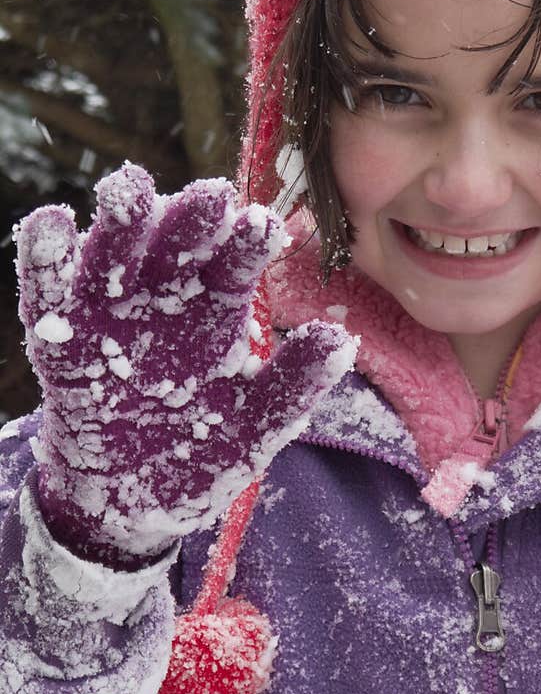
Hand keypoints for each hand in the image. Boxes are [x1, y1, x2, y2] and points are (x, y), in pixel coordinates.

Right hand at [15, 163, 354, 560]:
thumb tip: (341, 341)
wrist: (131, 505)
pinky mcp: (61, 338)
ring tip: (127, 188)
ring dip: (120, 221)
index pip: (235, 266)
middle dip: (192, 221)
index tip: (265, 226)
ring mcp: (111, 313)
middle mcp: (165, 299)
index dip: (248, 244)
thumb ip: (291, 385)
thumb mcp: (253, 427)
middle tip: (208, 198)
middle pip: (178, 247)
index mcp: (216, 310)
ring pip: (114, 255)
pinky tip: (52, 223)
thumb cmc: (200, 454)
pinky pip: (49, 292)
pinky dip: (45, 257)